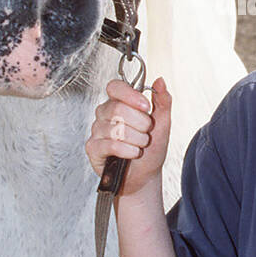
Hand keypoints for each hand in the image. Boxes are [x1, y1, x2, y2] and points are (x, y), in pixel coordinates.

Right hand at [85, 76, 171, 195]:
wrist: (146, 175)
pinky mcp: (93, 148)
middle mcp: (104, 114)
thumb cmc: (151, 149)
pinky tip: (132, 154)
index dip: (130, 95)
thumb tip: (160, 81)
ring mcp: (97, 131)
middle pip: (117, 108)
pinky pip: (111, 145)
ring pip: (116, 129)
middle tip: (146, 134)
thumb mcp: (162, 123)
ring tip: (140, 146)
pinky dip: (128, 151)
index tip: (146, 107)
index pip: (115, 87)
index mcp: (119, 103)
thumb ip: (162, 101)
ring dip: (136, 140)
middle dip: (140, 124)